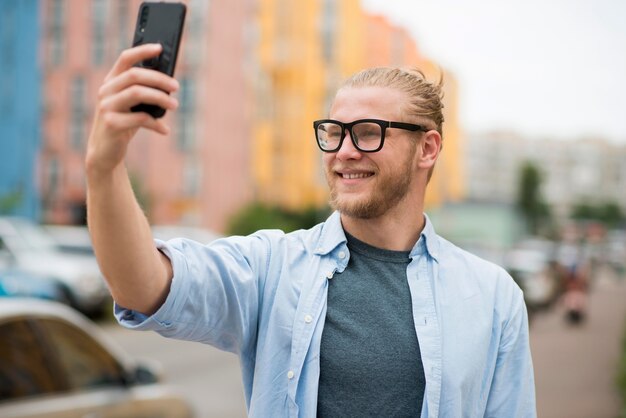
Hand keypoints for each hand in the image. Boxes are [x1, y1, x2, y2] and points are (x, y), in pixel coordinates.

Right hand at [86, 43, 179, 174]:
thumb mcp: (132, 106)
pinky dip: (156, 124)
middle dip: (159, 79)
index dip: (142, 51)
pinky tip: (165, 130)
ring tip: (174, 105)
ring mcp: (106, 106)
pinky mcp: (111, 124)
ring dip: (160, 98)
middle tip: (176, 86)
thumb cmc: (124, 125)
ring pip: (137, 93)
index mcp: (111, 82)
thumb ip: (143, 92)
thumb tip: (170, 84)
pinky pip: (140, 118)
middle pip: (135, 75)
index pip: (125, 58)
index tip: (160, 48)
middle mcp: (106, 91)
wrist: (105, 152)